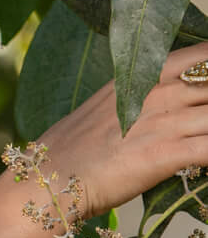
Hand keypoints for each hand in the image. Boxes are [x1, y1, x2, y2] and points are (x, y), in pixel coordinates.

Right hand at [32, 41, 207, 221]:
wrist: (46, 181)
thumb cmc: (70, 152)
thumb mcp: (103, 110)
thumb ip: (136, 100)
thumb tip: (163, 106)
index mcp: (140, 76)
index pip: (201, 56)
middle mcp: (157, 92)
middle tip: (205, 119)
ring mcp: (163, 122)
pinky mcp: (166, 154)